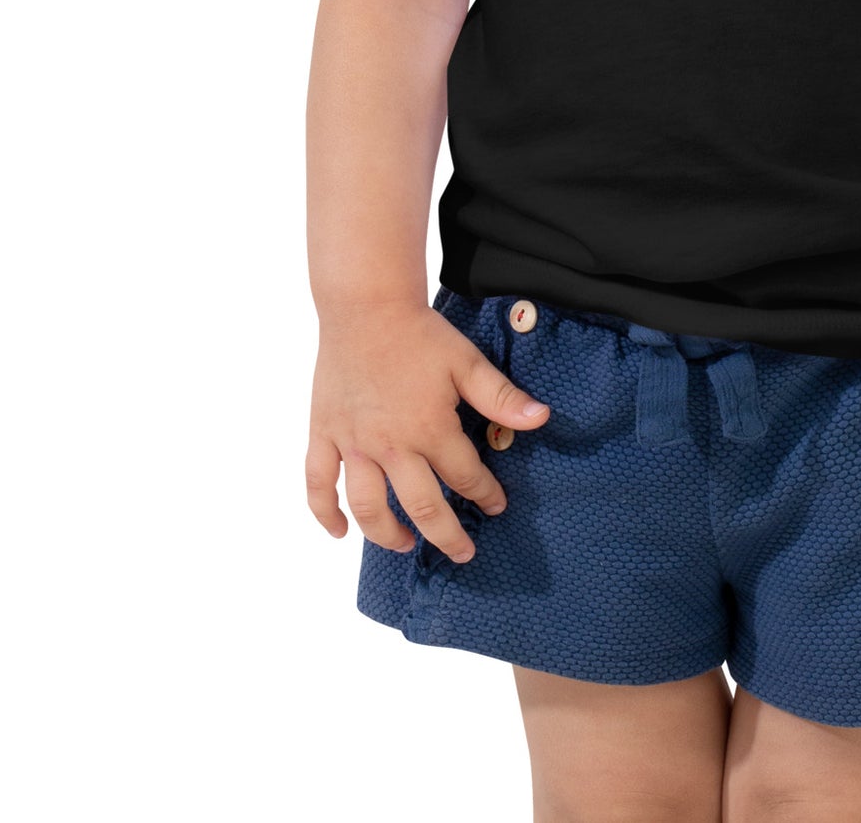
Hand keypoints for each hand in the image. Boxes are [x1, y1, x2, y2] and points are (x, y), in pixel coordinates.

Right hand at [306, 300, 549, 561]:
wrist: (365, 306)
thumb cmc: (419, 333)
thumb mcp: (466, 362)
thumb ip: (502, 397)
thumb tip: (542, 419)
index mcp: (429, 429)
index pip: (465, 477)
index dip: (485, 495)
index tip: (496, 505)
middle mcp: (390, 446)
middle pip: (421, 507)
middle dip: (445, 535)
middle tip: (462, 553)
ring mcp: (353, 444)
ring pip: (368, 506)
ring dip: (387, 534)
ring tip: (405, 544)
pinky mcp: (324, 433)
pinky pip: (318, 483)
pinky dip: (325, 513)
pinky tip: (339, 531)